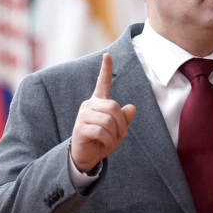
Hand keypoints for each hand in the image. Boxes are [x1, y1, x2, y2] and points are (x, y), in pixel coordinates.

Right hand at [71, 52, 136, 172]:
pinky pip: (102, 131)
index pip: (103, 83)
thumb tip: (131, 108)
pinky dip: (107, 140)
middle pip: (113, 107)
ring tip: (109, 140)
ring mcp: (83, 115)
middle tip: (120, 134)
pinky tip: (102, 143)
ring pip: (108, 120)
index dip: (106, 69)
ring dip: (114, 134)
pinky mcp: (80, 128)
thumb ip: (125, 119)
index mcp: (99, 103)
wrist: (87, 157)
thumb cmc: (102, 142)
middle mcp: (89, 105)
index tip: (107, 55)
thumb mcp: (119, 131)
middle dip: (121, 124)